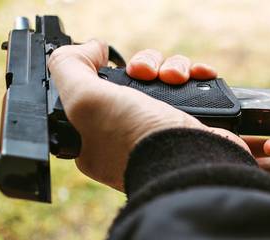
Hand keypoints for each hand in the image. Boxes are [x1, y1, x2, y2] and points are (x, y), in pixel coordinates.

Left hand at [49, 40, 246, 189]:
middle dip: (142, 65)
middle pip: (133, 79)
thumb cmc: (136, 140)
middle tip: (145, 74)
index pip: (95, 90)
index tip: (110, 66)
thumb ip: (69, 67)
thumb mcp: (84, 100)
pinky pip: (193, 88)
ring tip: (177, 77)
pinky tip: (200, 75)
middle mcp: (128, 133)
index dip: (102, 72)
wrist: (192, 162)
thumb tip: (91, 48)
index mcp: (96, 136)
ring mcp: (162, 129)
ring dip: (173, 67)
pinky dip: (197, 76)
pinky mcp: (191, 125)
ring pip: (165, 79)